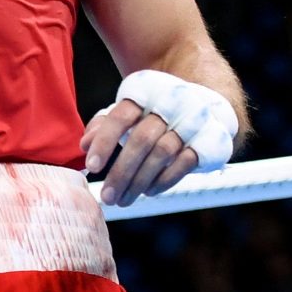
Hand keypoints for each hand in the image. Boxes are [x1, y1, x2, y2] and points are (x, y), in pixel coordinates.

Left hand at [84, 68, 236, 204]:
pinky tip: (148, 191)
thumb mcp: (126, 112)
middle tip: (107, 197)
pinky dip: (164, 180)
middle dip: (121, 172)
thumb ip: (103, 125)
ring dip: (140, 181)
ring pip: (162, 154)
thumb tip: (84, 145)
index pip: (120, 116)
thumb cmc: (153, 113)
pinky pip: (183, 164)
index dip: (105, 141)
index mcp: (144, 93)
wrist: (205, 105)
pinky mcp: (208, 141)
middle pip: (142, 140)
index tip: (92, 167)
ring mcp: (192, 122)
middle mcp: (170, 105)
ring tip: (124, 199)